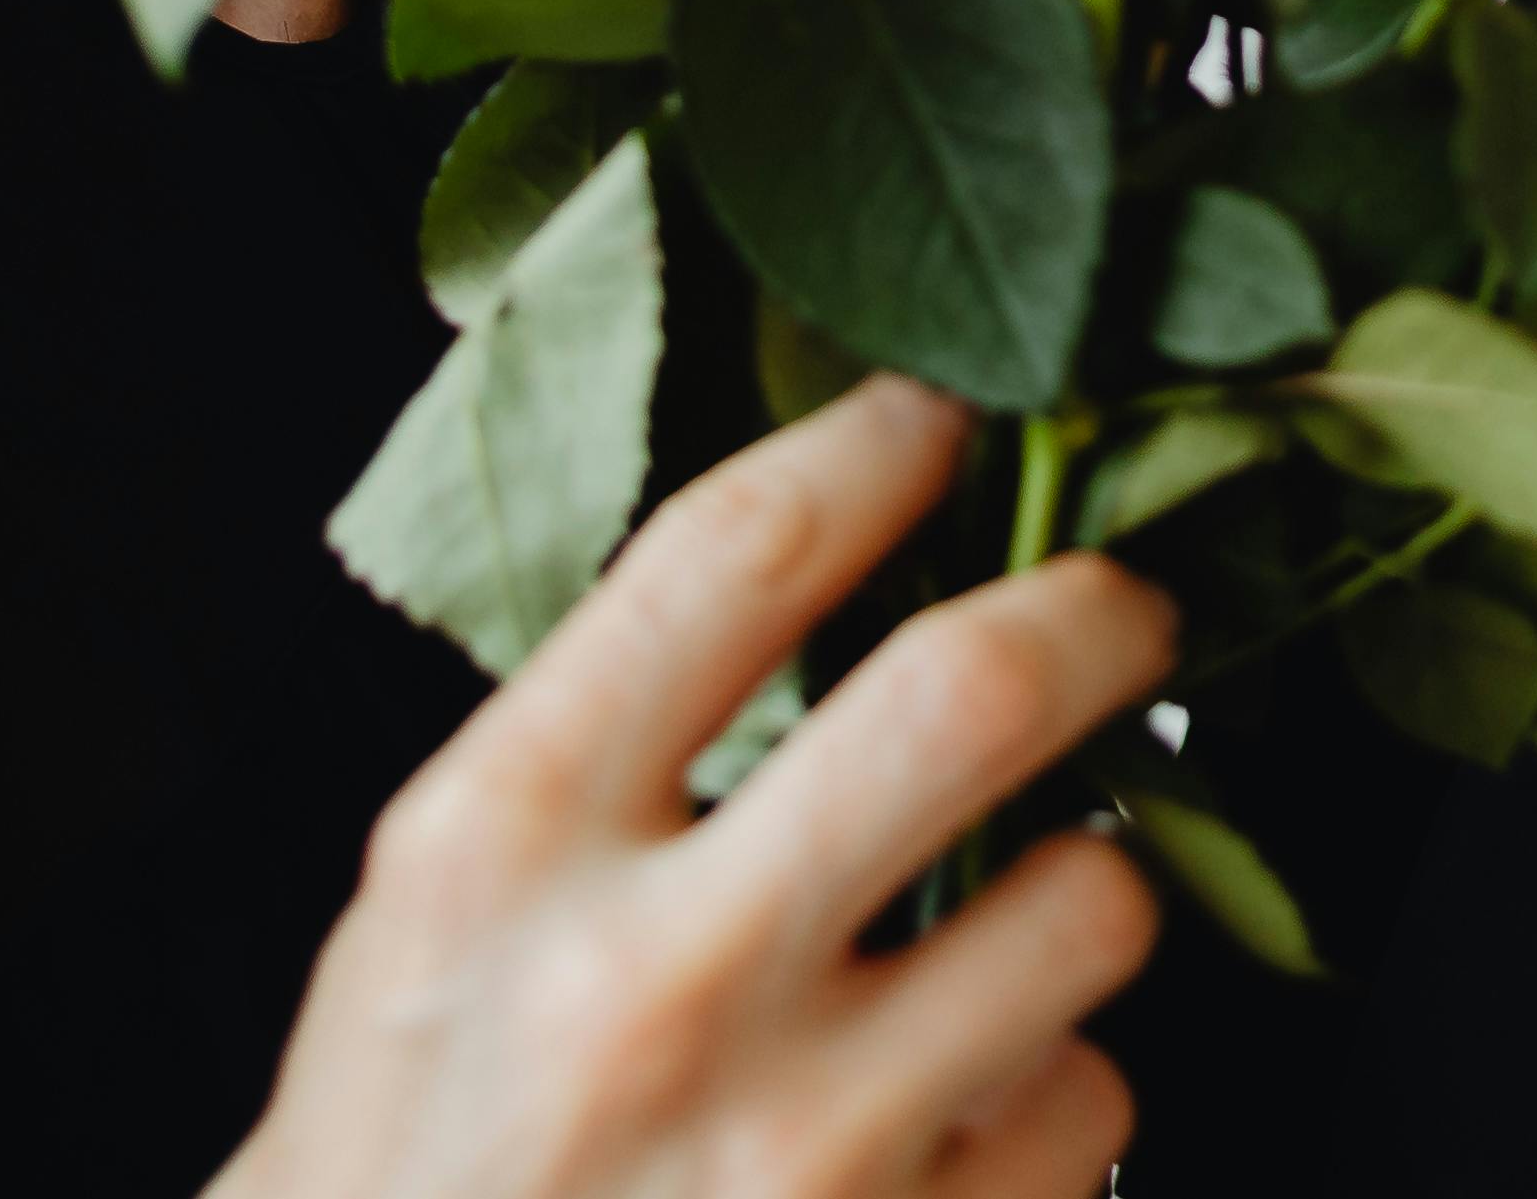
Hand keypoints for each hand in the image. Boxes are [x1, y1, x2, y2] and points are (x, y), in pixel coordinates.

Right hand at [213, 379, 1169, 1198]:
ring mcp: (795, 1146)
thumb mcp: (436, 921)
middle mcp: (651, 986)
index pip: (735, 556)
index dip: (877, 444)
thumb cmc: (414, 1161)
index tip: (942, 412)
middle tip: (1121, 607)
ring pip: (1087, 909)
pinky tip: (961, 1115)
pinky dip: (1052, 1095)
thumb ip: (604, 750)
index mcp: (504, 850)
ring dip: (1084, 891)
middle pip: (968, 695)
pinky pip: (1091, 1108)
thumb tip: (834, 561)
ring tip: (1023, 918)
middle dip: (1093, 615)